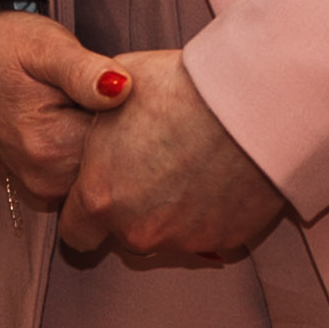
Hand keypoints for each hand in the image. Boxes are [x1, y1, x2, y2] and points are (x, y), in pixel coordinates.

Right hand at [0, 0, 117, 206]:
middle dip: (126, 124)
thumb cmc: (0, 46)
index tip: (122, 80)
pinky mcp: (44, 184)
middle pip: (119, 160)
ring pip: (106, 166)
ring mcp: (44, 188)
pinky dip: (93, 144)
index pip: (128, 141)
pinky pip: (88, 169)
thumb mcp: (44, 47)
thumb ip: (84, 71)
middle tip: (106, 85)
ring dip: (110, 135)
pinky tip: (81, 115)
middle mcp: (48, 181)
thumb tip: (121, 89)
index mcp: (51, 150)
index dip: (137, 108)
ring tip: (91, 97)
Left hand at [57, 48, 288, 267]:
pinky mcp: (226, 240)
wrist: (253, 100)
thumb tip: (95, 128)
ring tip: (197, 163)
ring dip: (175, 209)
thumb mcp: (118, 94)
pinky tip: (225, 173)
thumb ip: (97, 128)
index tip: (106, 190)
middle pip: (125, 234)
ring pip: (169, 235)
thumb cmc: (181, 87)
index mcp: (101, 197)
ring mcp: (183, 240)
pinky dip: (213, 210)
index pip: (74, 233)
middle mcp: (137, 229)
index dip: (87, 213)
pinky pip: (210, 231)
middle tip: (160, 165)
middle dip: (135, 209)